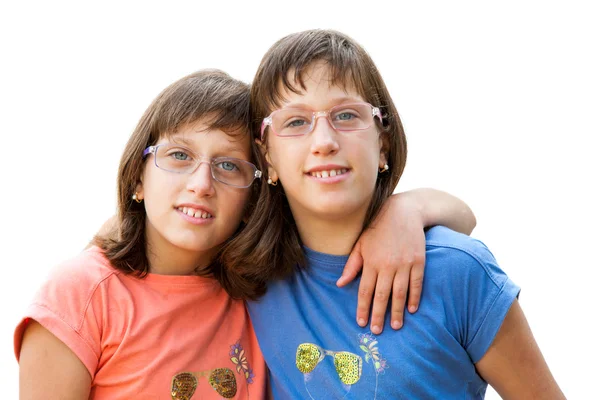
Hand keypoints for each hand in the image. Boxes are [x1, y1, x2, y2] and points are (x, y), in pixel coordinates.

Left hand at [337, 193, 425, 333]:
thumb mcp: (361, 243)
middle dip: (378, 315)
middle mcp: (387, 265)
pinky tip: (411, 310)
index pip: (364, 290)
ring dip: (397, 311)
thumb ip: (352, 265)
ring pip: (400, 293)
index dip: (362, 308)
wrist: (404, 211)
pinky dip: (415, 297)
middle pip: (381, 295)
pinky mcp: (418, 261)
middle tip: (377, 331)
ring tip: (395, 326)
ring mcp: (404, 263)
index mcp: (370, 261)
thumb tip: (340, 284)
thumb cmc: (378, 228)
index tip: (360, 322)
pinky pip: (417, 283)